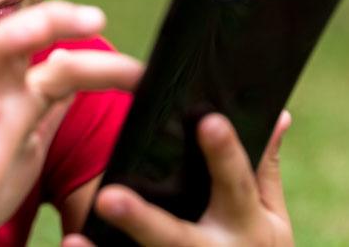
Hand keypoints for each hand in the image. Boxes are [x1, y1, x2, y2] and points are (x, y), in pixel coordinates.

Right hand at [0, 0, 142, 242]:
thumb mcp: (32, 133)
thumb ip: (50, 97)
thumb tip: (68, 59)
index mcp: (13, 90)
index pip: (51, 52)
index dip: (81, 41)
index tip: (119, 42)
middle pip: (9, 42)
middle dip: (47, 21)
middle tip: (92, 18)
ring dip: (3, 45)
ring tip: (37, 30)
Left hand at [63, 111, 293, 246]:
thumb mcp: (271, 217)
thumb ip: (264, 169)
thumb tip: (277, 114)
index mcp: (246, 225)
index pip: (234, 183)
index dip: (223, 154)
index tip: (208, 120)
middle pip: (176, 237)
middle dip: (144, 220)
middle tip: (111, 196)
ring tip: (75, 239)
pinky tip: (72, 246)